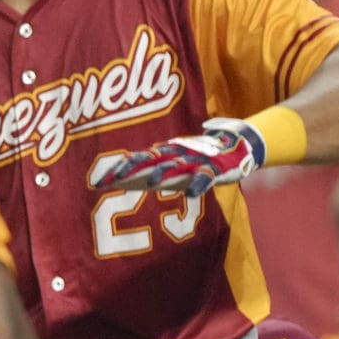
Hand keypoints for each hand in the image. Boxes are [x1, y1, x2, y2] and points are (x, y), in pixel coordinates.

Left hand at [88, 118, 265, 202]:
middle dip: (134, 168)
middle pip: (153, 160)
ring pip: (178, 165)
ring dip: (165, 173)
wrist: (239, 144)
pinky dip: (200, 183)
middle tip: (116, 178)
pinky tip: (192, 194)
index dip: (120, 168)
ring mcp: (198, 160)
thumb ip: (151, 173)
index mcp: (167, 153)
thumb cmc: (198, 159)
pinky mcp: (217, 168)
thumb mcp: (173, 165)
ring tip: (152, 183)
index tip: (99, 180)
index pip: (139, 159)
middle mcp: (178, 154)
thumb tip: (117, 181)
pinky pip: (207, 176)